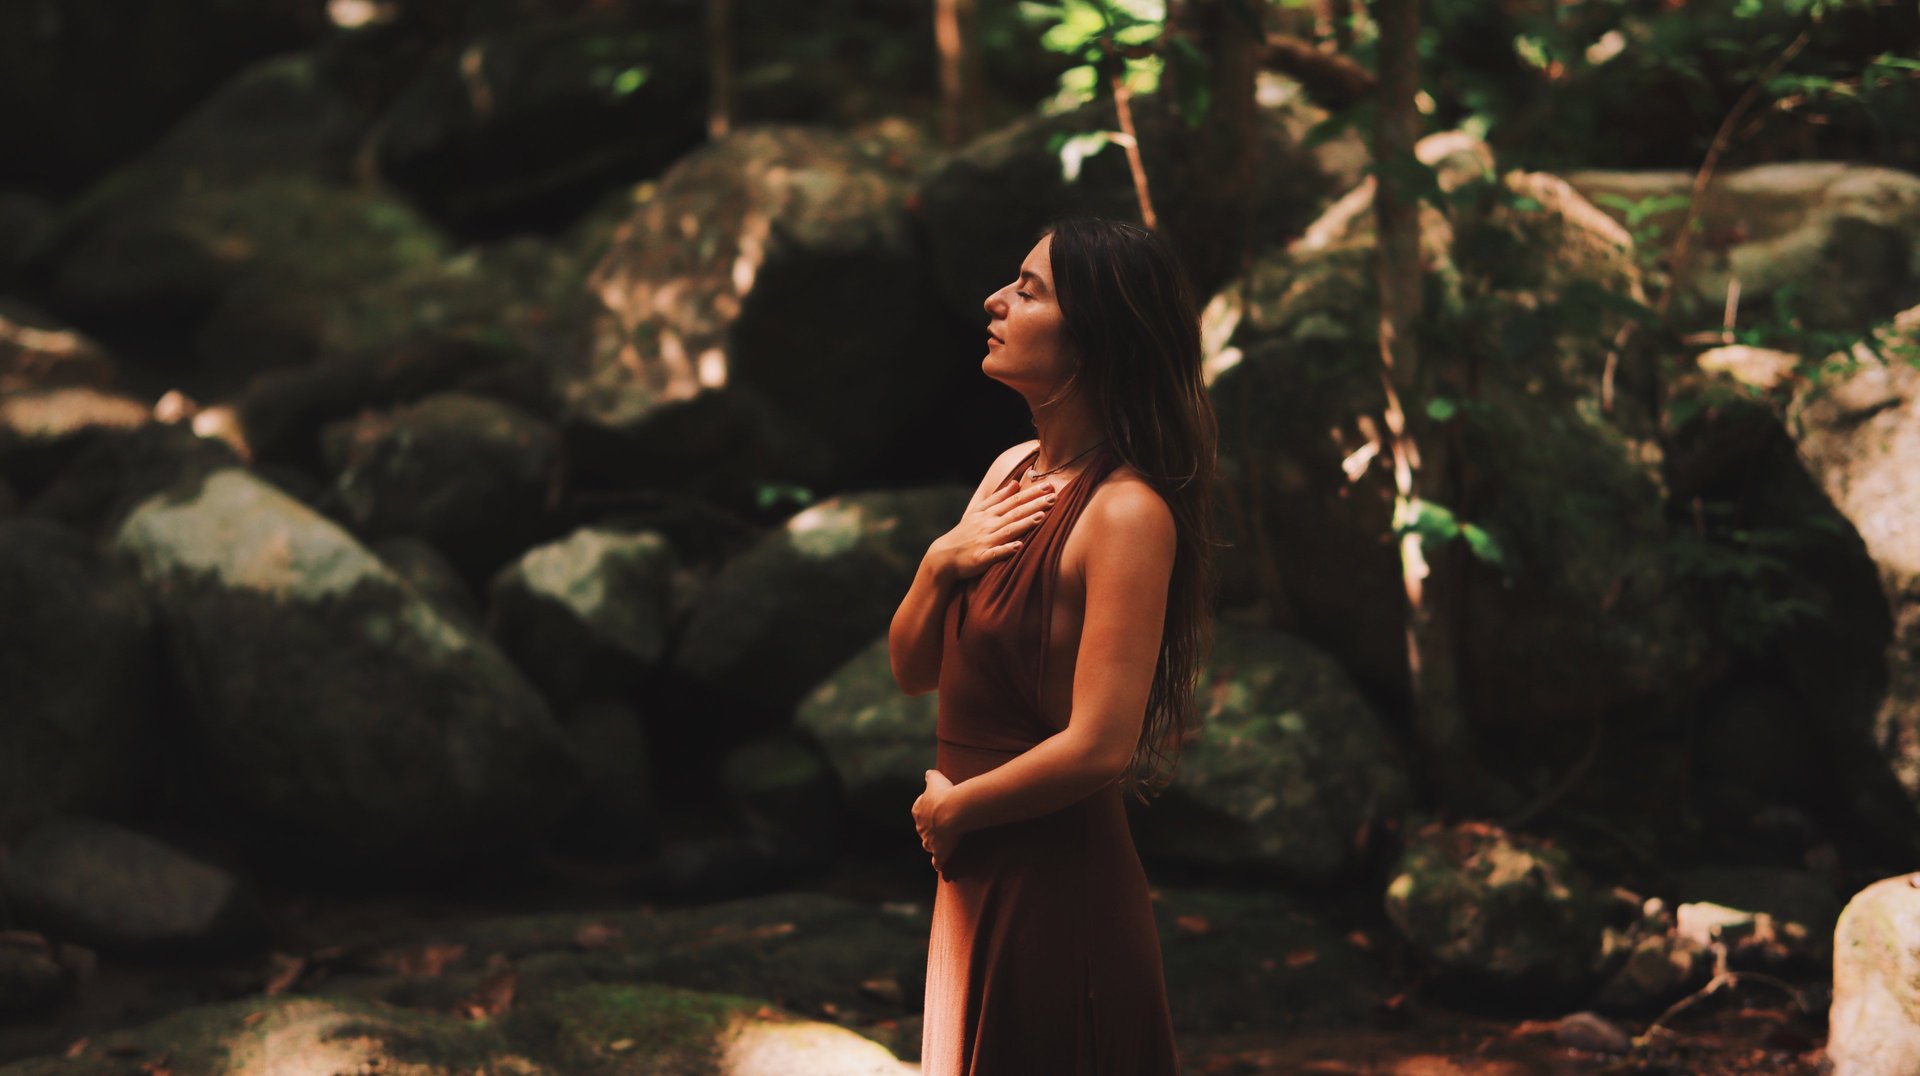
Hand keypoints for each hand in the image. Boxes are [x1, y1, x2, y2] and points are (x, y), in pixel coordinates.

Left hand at [912, 769, 961, 871]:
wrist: (951, 810)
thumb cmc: (944, 793)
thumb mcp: (935, 779)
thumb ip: (930, 776)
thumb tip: (928, 773)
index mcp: (918, 810)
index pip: (919, 811)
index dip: (927, 810)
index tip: (936, 809)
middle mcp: (920, 827)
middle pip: (923, 829)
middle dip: (929, 829)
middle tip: (941, 826)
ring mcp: (929, 841)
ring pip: (928, 845)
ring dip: (932, 845)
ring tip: (940, 844)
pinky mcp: (939, 852)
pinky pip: (937, 860)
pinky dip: (938, 863)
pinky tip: (939, 866)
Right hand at [928, 478, 1057, 583]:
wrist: (944, 556)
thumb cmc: (964, 534)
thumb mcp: (978, 511)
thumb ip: (997, 498)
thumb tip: (1015, 483)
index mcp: (989, 513)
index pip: (1014, 500)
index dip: (1032, 493)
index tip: (1049, 485)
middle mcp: (988, 525)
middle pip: (1015, 512)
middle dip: (1035, 504)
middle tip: (1054, 496)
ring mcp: (985, 541)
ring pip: (1008, 530)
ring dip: (1025, 524)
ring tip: (1042, 517)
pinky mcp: (981, 558)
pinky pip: (996, 553)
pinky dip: (1007, 549)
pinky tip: (1019, 547)